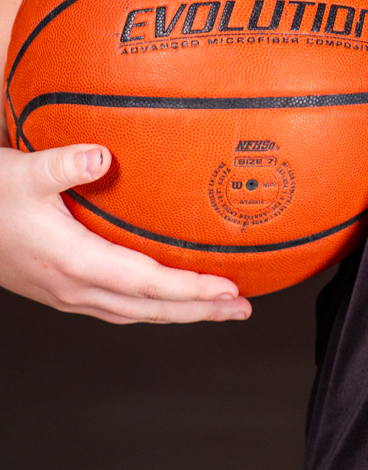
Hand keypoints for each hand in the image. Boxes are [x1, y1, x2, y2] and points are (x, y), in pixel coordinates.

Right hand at [0, 143, 251, 325]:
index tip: (228, 289)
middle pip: (149, 310)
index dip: (190, 290)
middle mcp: (75, 288)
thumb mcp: (23, 171)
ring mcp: (67, 294)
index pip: (146, 283)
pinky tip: (166, 297)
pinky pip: (118, 308)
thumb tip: (100, 155)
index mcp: (75, 262)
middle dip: (199, 311)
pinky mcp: (62, 291)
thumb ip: (64, 163)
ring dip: (178, 313)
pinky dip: (151, 307)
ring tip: (218, 308)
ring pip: (135, 314)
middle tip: (242, 310)